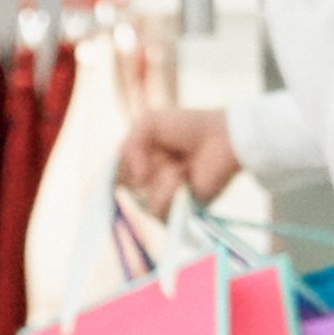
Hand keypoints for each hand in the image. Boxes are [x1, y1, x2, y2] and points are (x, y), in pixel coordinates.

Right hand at [118, 99, 238, 208]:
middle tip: (167, 153)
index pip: (112, 177)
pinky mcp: (178, 211)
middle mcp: (146, 184)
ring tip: (181, 165)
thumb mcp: (148, 123)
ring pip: (143, 200)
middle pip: (126, 187)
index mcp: (136, 163)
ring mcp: (162, 198)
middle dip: (145, 165)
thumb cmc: (188, 127)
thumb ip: (128, 146)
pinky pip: (159, 209)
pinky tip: (185, 176)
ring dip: (162, 177)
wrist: (220, 136)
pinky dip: (170, 189)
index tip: (128, 161)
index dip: (118, 170)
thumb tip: (136, 178)